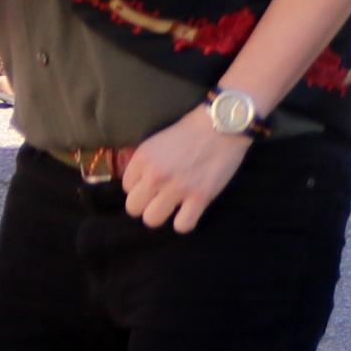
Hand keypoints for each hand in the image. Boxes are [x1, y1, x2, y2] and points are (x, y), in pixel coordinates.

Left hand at [119, 107, 251, 233]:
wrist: (223, 125)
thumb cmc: (192, 129)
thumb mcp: (158, 139)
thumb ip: (144, 160)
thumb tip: (137, 180)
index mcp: (143, 158)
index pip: (127, 187)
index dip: (140, 186)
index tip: (152, 183)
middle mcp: (156, 175)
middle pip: (134, 208)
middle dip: (145, 204)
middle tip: (159, 198)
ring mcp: (177, 188)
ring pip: (152, 220)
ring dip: (162, 215)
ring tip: (173, 207)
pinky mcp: (200, 197)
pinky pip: (182, 226)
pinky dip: (185, 222)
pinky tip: (189, 212)